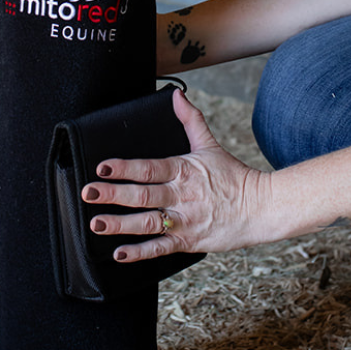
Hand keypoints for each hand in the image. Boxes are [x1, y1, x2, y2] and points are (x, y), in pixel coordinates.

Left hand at [81, 88, 271, 261]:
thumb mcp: (210, 145)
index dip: (124, 168)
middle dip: (113, 194)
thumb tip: (176, 96)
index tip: (102, 167)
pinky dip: (140, 252)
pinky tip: (120, 253)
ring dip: (120, 224)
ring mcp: (185, 220)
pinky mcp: (189, 241)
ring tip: (96, 224)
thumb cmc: (234, 176)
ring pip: (148, 223)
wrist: (262, 208)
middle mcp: (182, 195)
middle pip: (143, 195)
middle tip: (88, 193)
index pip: (149, 167)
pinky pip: (161, 248)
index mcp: (184, 170)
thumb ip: (190, 120)